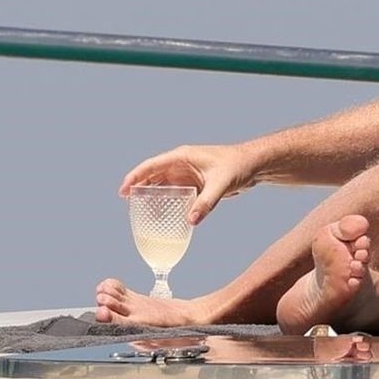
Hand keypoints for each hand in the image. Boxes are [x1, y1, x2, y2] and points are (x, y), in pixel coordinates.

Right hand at [119, 143, 256, 224]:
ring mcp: (187, 174)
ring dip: (152, 196)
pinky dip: (166, 201)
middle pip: (153, 176)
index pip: (152, 166)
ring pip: (163, 185)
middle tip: (127, 204)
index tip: (123, 190)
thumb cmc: (238, 166)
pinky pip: (175, 193)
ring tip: (139, 211)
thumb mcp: (221, 184)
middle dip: (139, 188)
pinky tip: (161, 214)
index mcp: (183, 157)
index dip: (135, 177)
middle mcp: (182, 164)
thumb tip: (191, 221)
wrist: (254, 165)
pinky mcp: (195, 184)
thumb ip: (206, 203)